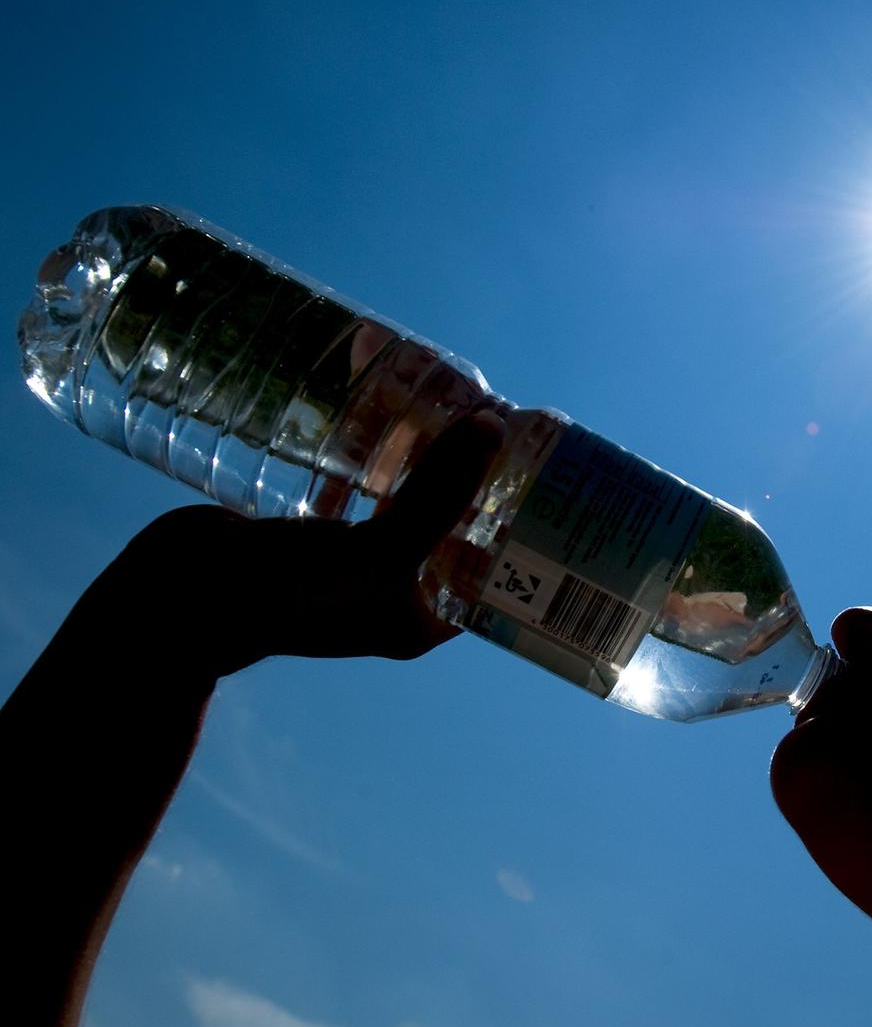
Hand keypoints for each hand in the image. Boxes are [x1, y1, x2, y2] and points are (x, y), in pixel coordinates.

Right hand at [80, 410, 506, 679]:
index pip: (494, 573)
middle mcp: (391, 593)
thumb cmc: (285, 592)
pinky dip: (366, 456)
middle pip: (451, 527)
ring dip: (420, 458)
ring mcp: (349, 563)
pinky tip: (377, 414)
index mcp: (420, 619)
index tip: (542, 474)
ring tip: (446, 406)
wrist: (175, 599)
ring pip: (401, 500)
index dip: (522, 527)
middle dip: (473, 479)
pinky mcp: (312, 534)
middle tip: (497, 426)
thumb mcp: (378, 550)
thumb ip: (437, 494)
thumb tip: (494, 429)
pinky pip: (353, 489)